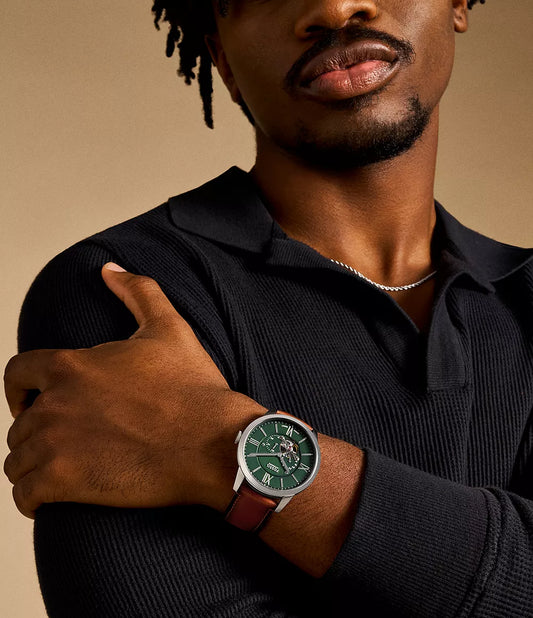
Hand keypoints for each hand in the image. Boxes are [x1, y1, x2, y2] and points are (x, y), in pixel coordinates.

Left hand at [3, 263, 264, 518]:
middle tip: (60, 442)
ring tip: (54, 472)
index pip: (18, 373)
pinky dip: (31, 498)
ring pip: (18, 459)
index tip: (28, 402)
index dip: (18, 389)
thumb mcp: (170, 328)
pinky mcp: (64, 483)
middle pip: (20, 422)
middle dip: (36, 431)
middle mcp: (55, 403)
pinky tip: (49, 499)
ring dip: (31, 466)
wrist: (212, 441)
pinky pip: (24, 495)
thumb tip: (109, 268)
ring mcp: (56, 444)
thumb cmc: (193, 387)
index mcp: (72, 366)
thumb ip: (137, 291)